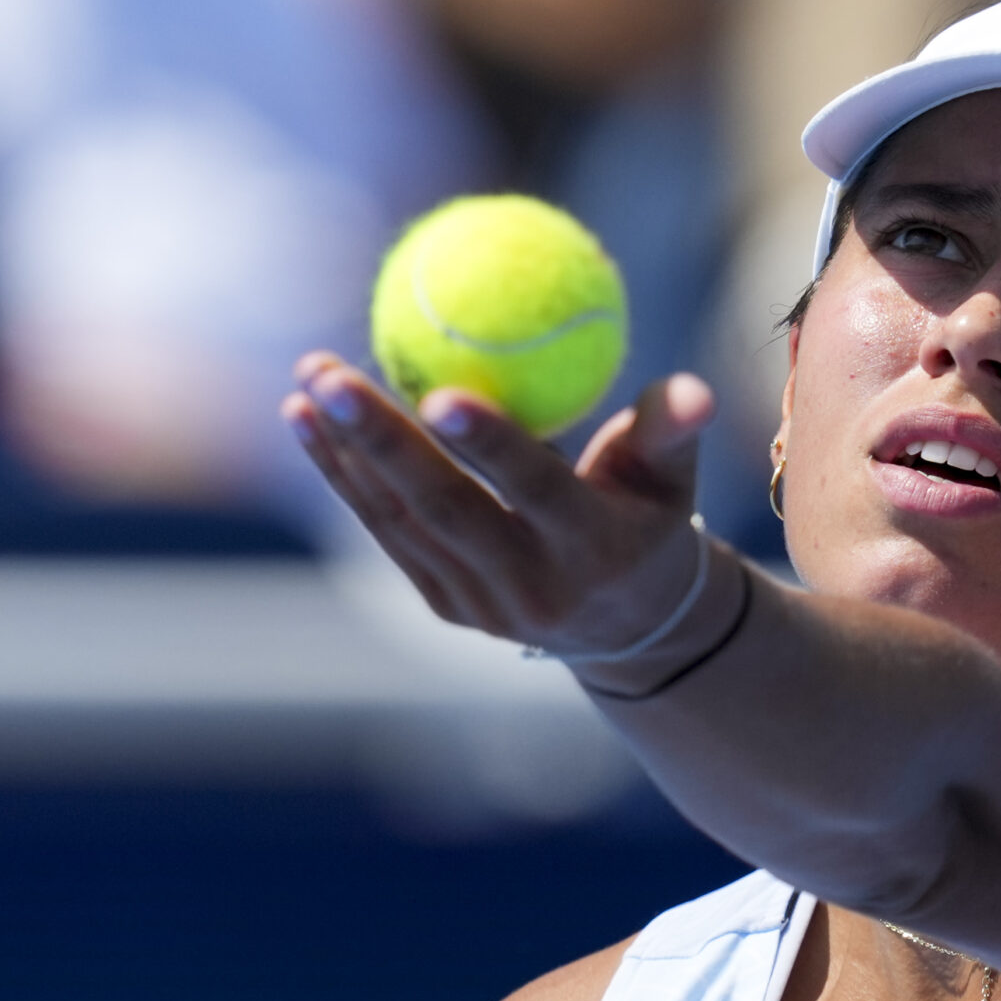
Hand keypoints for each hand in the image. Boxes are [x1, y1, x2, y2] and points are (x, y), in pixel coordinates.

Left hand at [283, 353, 726, 670]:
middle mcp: (531, 586)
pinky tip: (306, 418)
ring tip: (308, 380)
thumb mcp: (672, 478)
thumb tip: (694, 390)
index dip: (488, 445)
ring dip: (344, 452)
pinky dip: (344, 476)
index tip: (437, 390)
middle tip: (331, 374)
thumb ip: (671, 429)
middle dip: (382, 441)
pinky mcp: (445, 603)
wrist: (628, 626)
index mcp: (592, 549)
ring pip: (402, 521)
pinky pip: (387, 531)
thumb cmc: (649, 518)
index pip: (534, 490)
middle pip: (445, 508)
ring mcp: (480, 602)